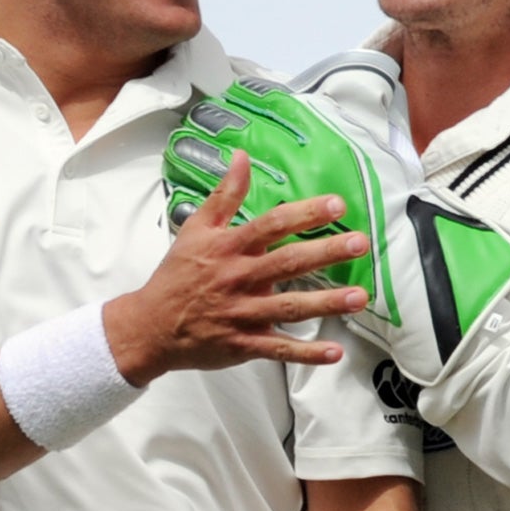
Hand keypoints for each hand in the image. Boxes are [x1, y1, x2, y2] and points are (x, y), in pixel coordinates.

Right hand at [163, 53, 509, 385]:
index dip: (304, 213)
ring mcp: (241, 313)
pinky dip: (306, 354)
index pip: (271, 225)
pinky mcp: (243, 344)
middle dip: (326, 252)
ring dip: (326, 303)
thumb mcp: (196, 229)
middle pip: (287, 262)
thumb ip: (224, 194)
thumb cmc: (177, 275)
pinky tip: (334, 352)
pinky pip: (278, 349)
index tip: (337, 204)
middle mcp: (238, 278)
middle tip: (360, 243)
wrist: (149, 326)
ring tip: (359, 297)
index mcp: (229, 248)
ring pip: (289, 307)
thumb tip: (241, 156)